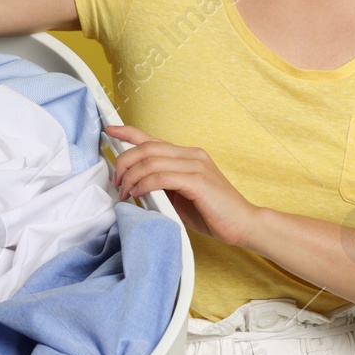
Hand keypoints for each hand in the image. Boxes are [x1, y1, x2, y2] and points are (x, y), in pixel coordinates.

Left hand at [105, 123, 263, 248]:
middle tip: (117, 182)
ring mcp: (196, 165)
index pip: (153, 138)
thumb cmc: (213, 213)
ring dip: (132, 177)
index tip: (110, 130)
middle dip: (124, 162)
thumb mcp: (181, 196)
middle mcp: (192, 154)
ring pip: (151, 161)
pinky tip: (138, 194)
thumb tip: (135, 186)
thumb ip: (163, 186)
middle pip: (147, 147)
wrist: (244, 224)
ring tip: (126, 193)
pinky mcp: (198, 180)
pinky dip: (144, 184)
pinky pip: (161, 177)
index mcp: (188, 155)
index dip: (128, 132)